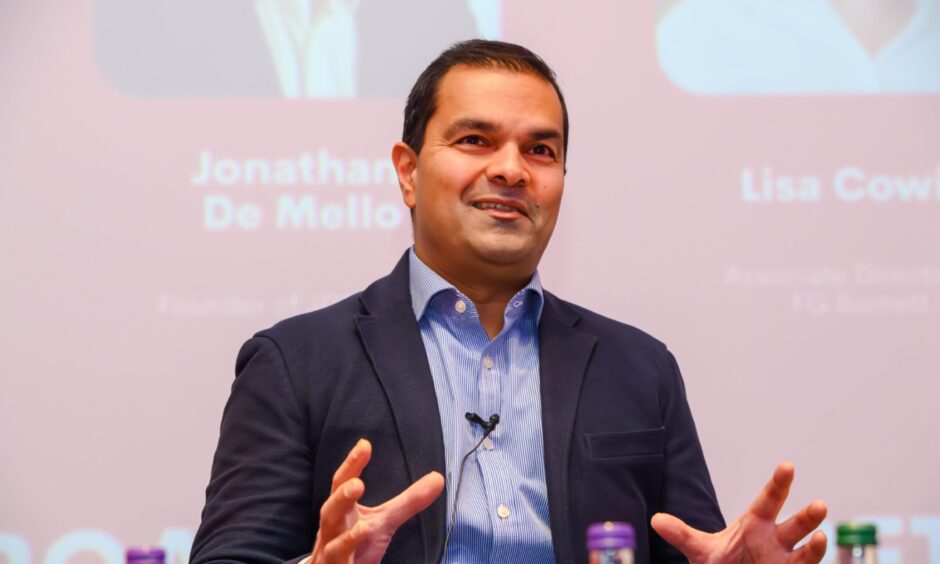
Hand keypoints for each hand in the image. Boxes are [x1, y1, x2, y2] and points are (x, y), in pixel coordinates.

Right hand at [310, 439, 444, 563]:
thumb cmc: (357, 544)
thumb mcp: (385, 521)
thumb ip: (408, 502)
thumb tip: (438, 478)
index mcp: (342, 510)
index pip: (343, 483)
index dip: (352, 465)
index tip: (364, 444)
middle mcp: (332, 528)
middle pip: (331, 510)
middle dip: (342, 497)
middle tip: (357, 484)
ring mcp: (331, 550)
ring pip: (332, 541)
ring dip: (347, 534)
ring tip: (364, 526)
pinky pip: (338, 561)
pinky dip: (347, 552)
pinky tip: (361, 542)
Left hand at [651, 461, 827, 563]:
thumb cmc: (723, 562)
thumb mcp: (701, 550)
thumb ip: (682, 534)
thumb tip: (656, 520)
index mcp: (755, 523)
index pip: (769, 499)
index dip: (779, 483)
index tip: (787, 466)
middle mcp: (775, 539)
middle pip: (794, 524)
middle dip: (807, 516)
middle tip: (820, 504)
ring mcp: (784, 559)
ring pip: (805, 550)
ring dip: (816, 544)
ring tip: (822, 535)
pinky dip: (812, 558)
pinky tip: (819, 547)